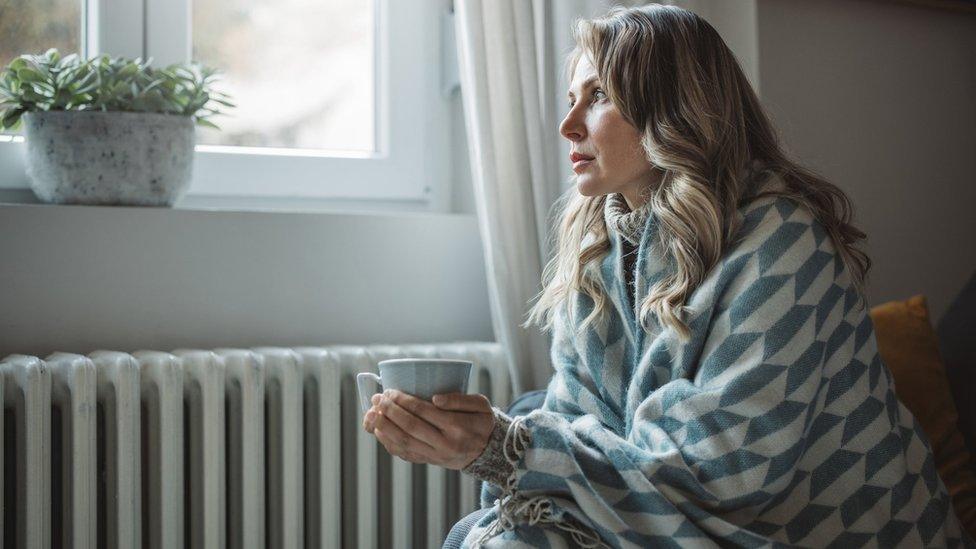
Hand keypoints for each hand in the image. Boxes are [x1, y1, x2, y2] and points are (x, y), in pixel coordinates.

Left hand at [362, 389, 494, 469]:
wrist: (489, 451)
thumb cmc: (482, 422)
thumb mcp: (481, 404)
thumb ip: (459, 399)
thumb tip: (434, 398)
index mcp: (457, 426)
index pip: (423, 411)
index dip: (403, 400)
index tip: (390, 391)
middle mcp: (445, 443)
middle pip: (410, 426)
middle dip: (389, 411)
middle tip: (377, 398)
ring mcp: (436, 455)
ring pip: (403, 442)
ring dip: (384, 427)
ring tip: (371, 414)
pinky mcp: (430, 461)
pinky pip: (405, 454)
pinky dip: (389, 443)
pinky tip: (379, 431)